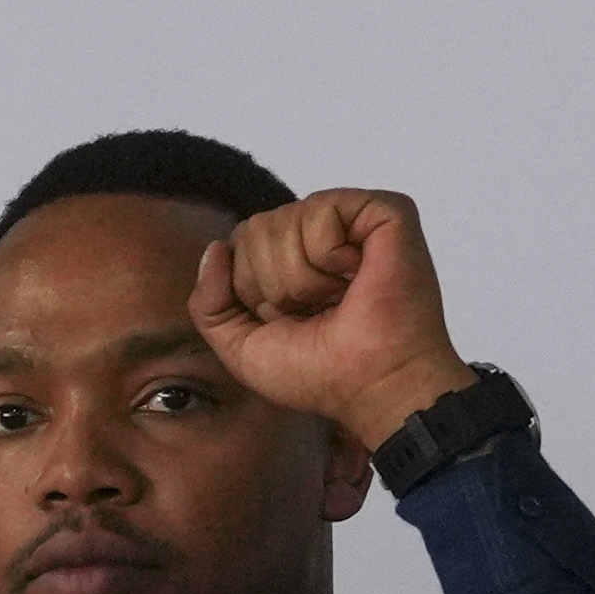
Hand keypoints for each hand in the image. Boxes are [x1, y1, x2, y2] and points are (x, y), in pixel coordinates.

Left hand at [191, 188, 474, 450]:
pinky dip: (327, 254)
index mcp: (294, 259)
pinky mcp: (386, 210)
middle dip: (273, 284)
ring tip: (340, 296)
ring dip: (301, 277)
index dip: (250, 289)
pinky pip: (321, 210)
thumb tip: (215, 248)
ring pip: (283, 220)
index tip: (291, 320)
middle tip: (318, 309)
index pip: (240, 242)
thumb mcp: (240, 347)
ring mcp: (355, 220)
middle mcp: (322, 234)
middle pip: (255, 228)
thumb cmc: (317, 373)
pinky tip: (356, 274)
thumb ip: (209, 303)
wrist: (372, 384)